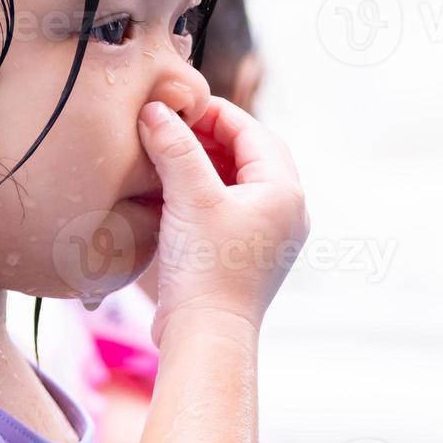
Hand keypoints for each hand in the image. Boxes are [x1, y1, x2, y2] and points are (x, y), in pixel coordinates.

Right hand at [136, 96, 309, 346]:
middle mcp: (287, 211)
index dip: (213, 113)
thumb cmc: (206, 269)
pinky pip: (233, 205)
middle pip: (250, 152)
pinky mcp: (250, 253)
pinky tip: (174, 191)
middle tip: (172, 128)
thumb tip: (155, 109)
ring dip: (207, 163)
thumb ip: (174, 147)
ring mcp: (272, 234)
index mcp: (284, 191)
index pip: (251, 131)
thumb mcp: (189, 197)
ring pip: (240, 179)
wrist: (205, 336)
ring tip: (169, 156)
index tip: (175, 106)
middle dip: (211, 136)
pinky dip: (206, 190)